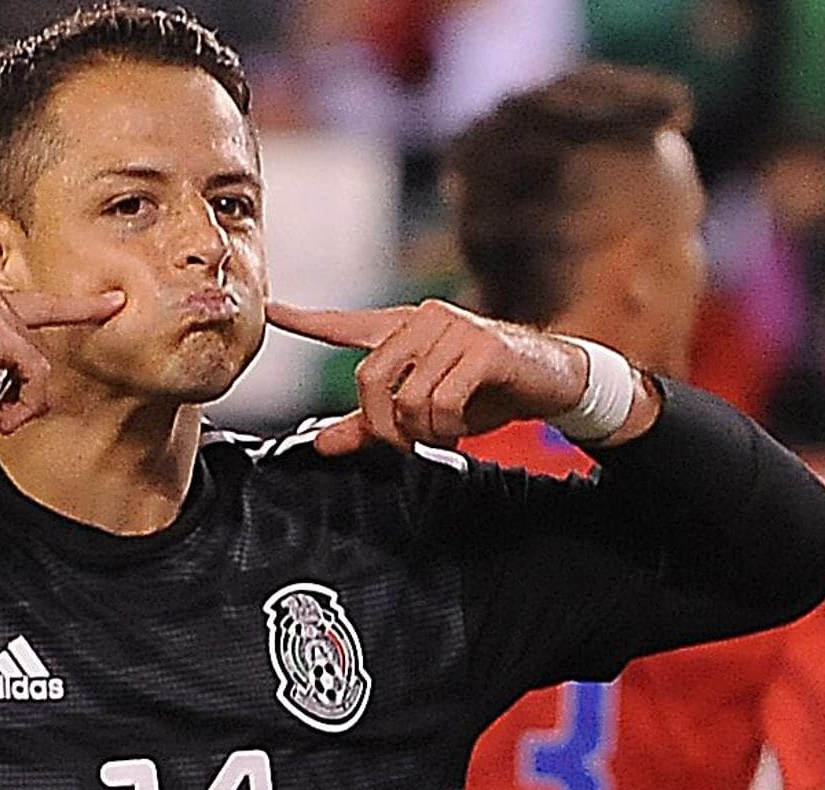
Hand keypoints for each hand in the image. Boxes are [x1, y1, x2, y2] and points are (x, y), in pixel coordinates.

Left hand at [267, 298, 588, 454]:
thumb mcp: (424, 411)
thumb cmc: (486, 394)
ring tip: (445, 433)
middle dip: (383, 426)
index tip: (271, 311)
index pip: (345, 326)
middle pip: (368, 380)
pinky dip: (447, 427)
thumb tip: (321, 444)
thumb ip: (372, 425)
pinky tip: (461, 428)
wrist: (553, 382)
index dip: (306, 322)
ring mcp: (453, 330)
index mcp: (404, 331)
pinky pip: (441, 400)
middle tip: (409, 444)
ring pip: (407, 397)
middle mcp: (423, 321)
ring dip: (423, 431)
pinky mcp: (482, 348)